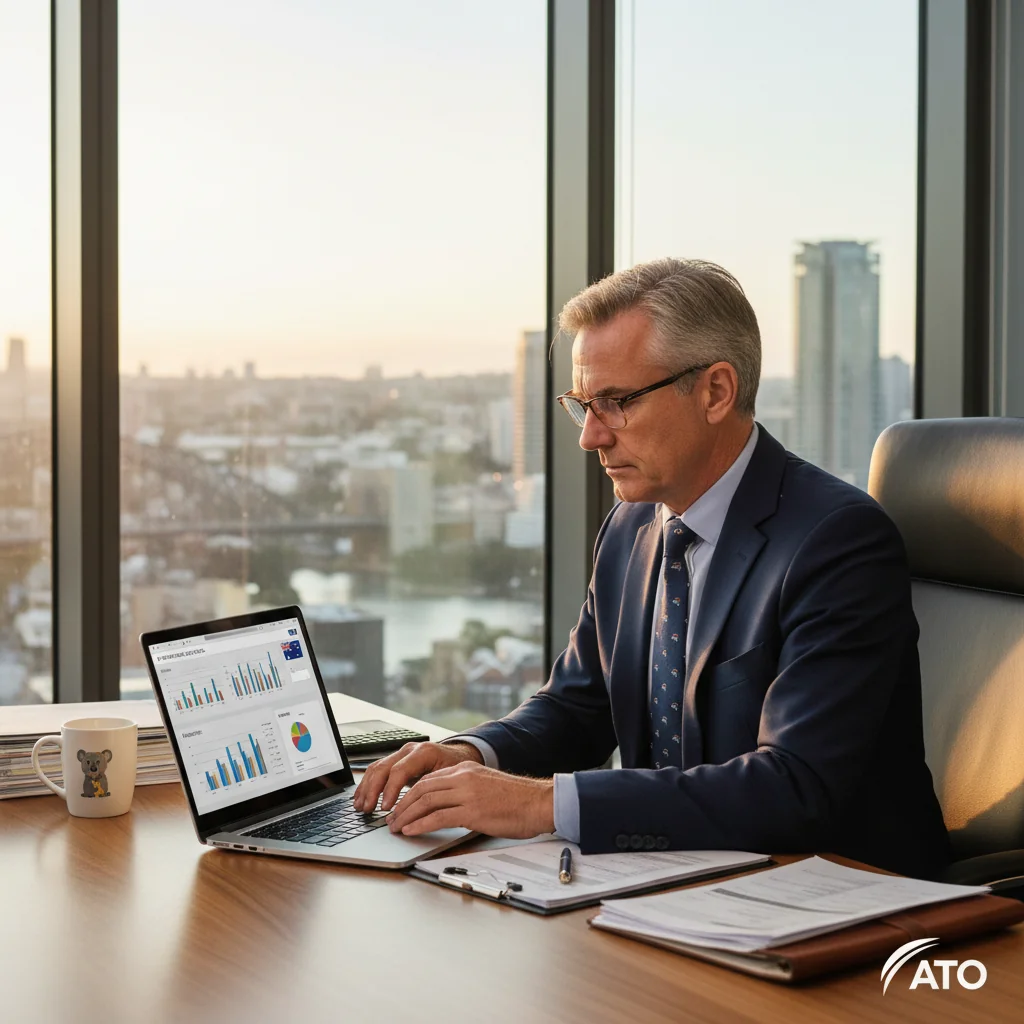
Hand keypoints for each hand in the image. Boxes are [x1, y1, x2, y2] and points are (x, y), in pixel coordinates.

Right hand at [353, 741, 481, 811]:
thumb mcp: (451, 780)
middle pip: (384, 768)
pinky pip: (377, 770)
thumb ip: (435, 793)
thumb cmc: (458, 769)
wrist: (459, 756)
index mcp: (424, 752)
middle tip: (367, 810)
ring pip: (377, 768)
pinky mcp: (396, 760)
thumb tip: (420, 817)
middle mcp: (410, 750)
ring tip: (360, 807)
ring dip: (366, 788)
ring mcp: (401, 753)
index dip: (390, 790)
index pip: (400, 770)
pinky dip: (368, 784)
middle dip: (373, 790)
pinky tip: (362, 798)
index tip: (385, 808)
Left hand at [385, 762, 554, 838]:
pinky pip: (438, 817)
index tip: (399, 806)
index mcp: (466, 769)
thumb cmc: (516, 799)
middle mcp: (463, 777)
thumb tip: (445, 805)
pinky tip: (411, 831)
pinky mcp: (472, 811)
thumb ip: (464, 790)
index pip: (428, 779)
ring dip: (406, 816)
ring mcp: (467, 793)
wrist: (538, 802)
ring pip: (426, 801)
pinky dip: (420, 824)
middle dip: (402, 805)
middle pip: (421, 788)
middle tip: (391, 819)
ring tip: (396, 827)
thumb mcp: (485, 785)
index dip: (408, 793)